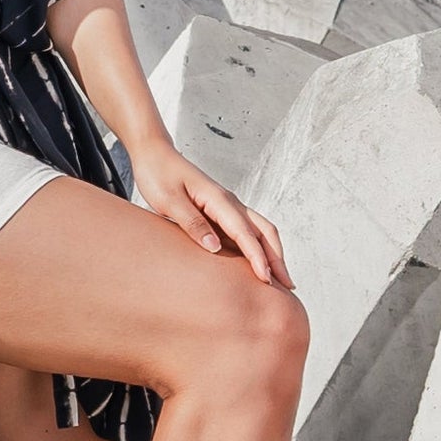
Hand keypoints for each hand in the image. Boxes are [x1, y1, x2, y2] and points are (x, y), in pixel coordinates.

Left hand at [125, 140, 287, 286]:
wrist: (154, 154)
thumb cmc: (159, 174)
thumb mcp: (169, 201)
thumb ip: (192, 223)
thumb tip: (215, 247)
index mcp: (218, 199)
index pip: (245, 233)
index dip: (257, 258)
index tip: (266, 279)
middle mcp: (229, 202)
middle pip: (264, 231)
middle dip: (277, 258)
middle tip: (287, 286)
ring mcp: (226, 207)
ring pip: (259, 231)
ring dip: (271, 253)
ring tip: (279, 279)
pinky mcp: (219, 211)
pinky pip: (244, 231)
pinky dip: (256, 248)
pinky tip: (255, 263)